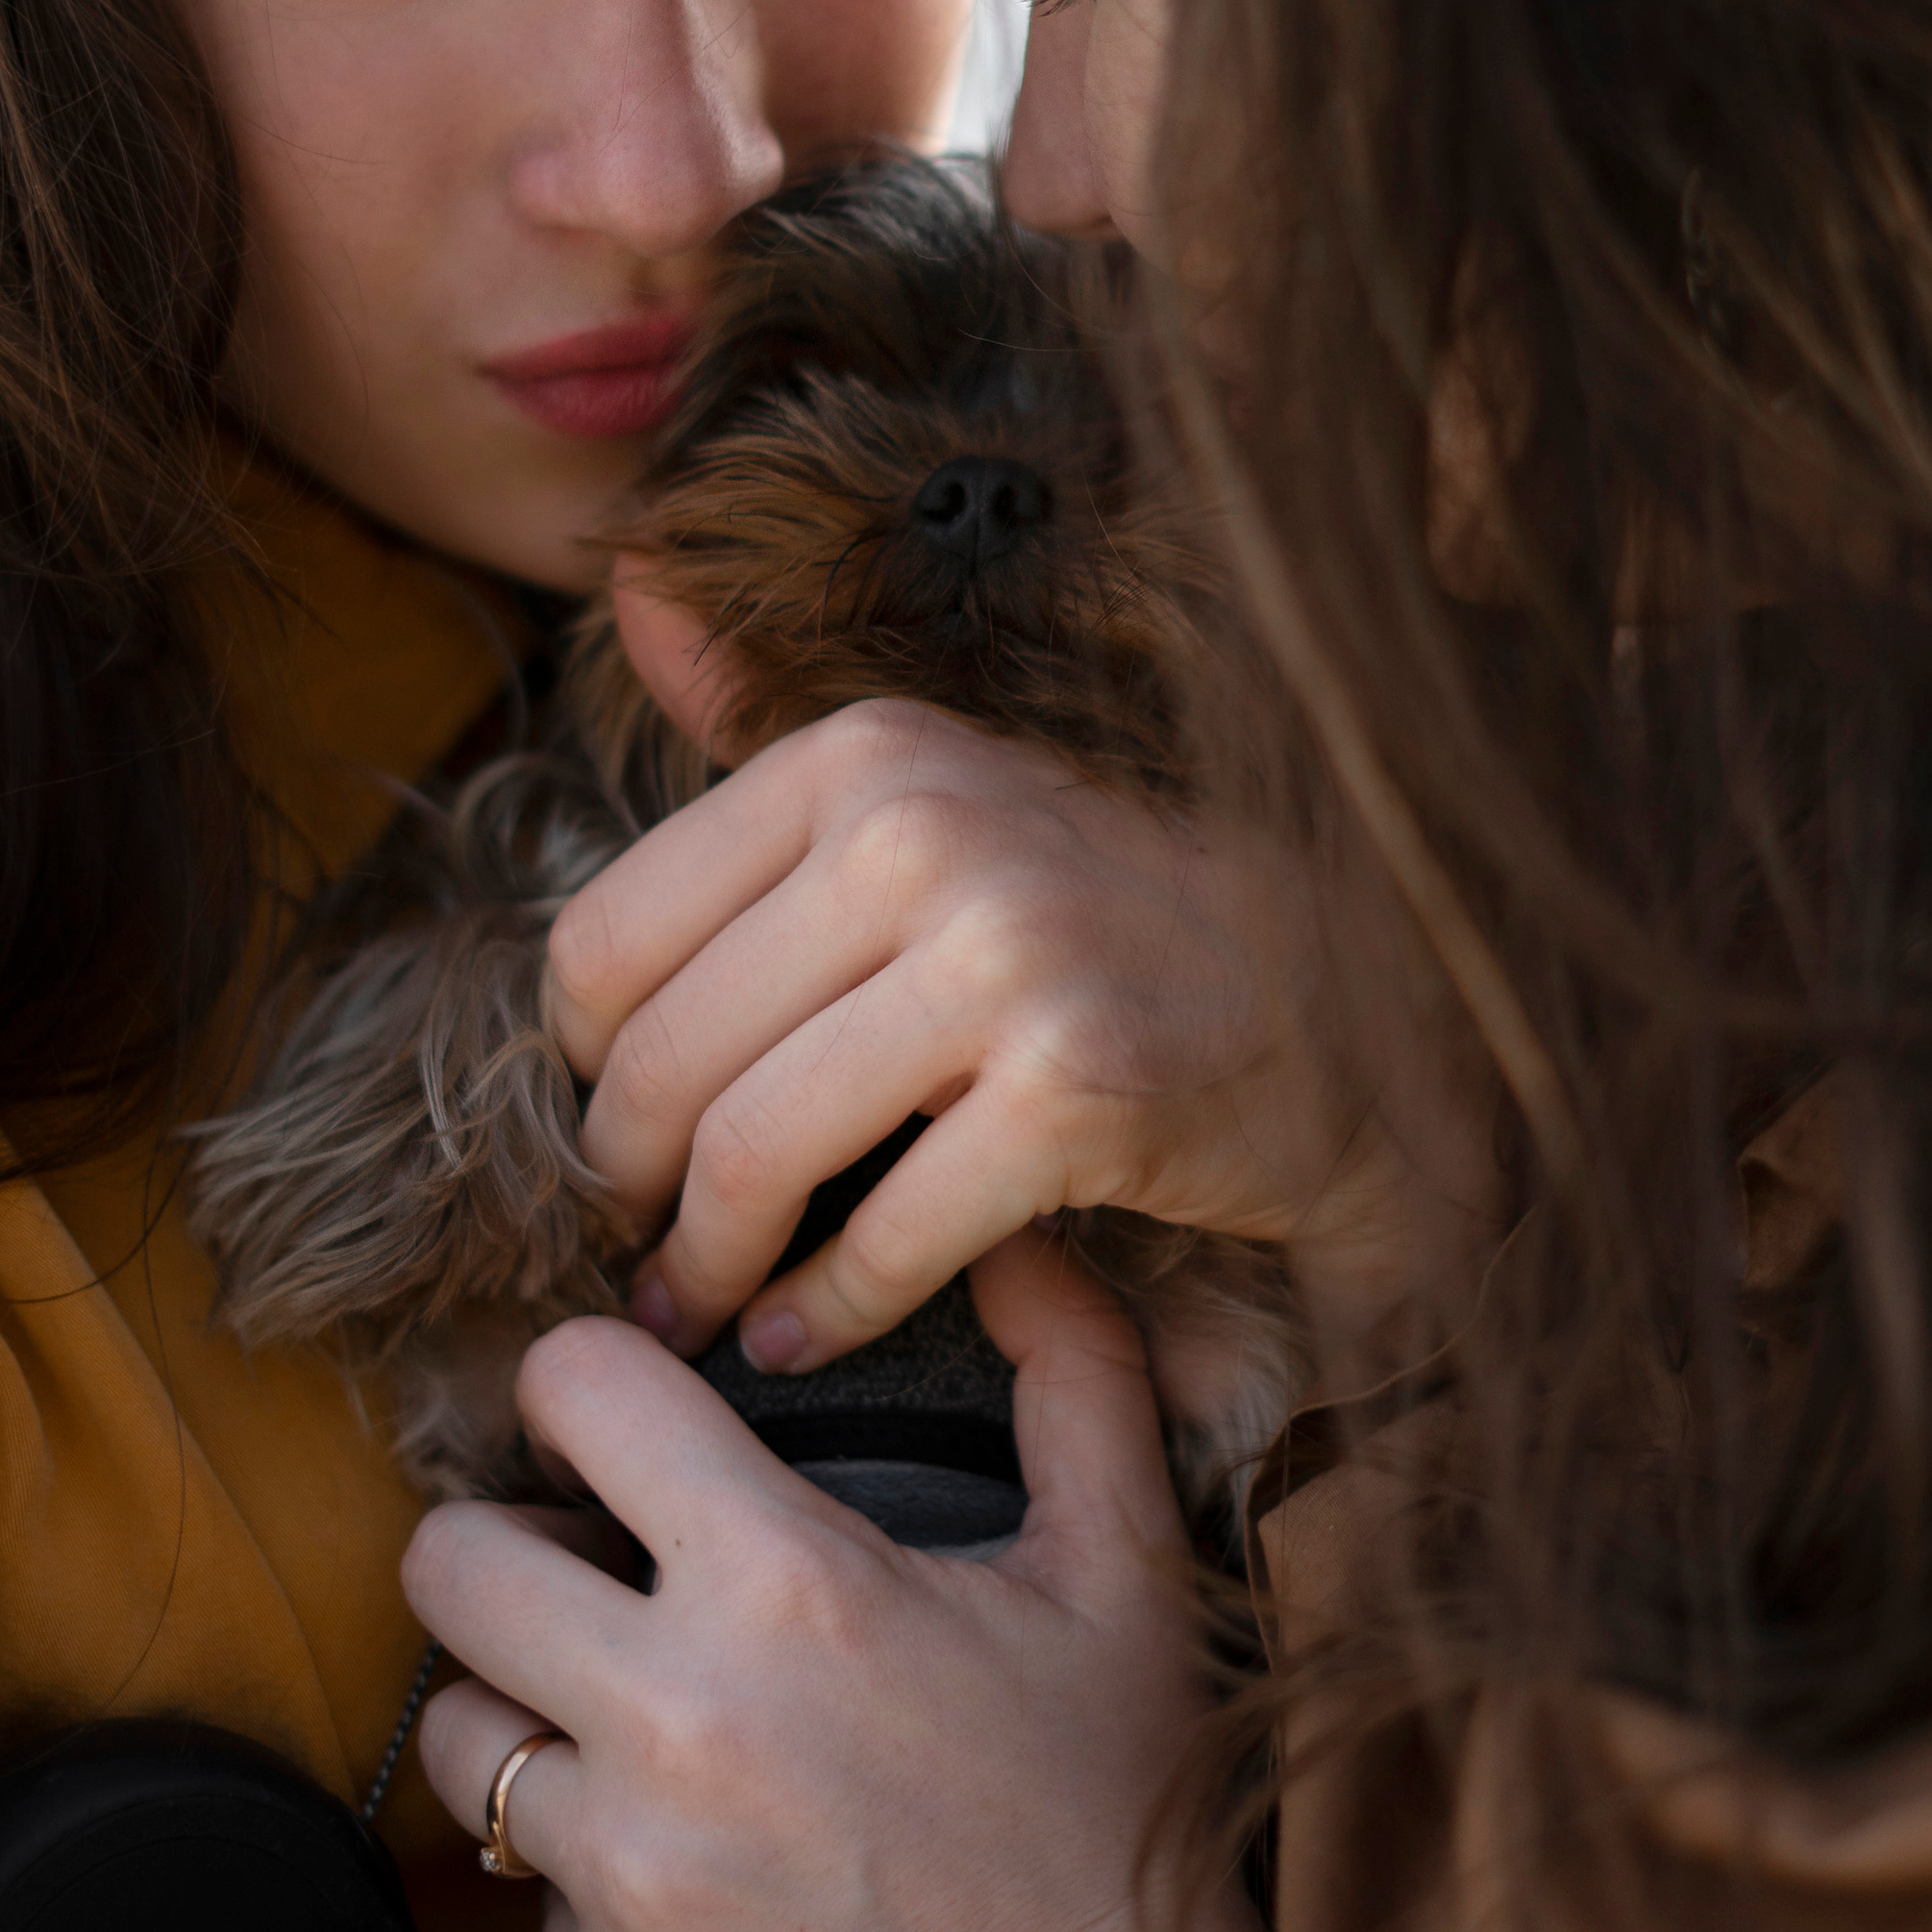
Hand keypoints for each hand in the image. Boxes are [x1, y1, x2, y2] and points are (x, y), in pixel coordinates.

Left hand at [404, 1235, 1270, 1931]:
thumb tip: (1021, 1238)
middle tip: (591, 1568)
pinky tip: (697, 1864)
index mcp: (787, 1583)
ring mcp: (624, 1868)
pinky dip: (584, 1869)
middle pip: (447, 1559)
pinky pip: (523, 1886)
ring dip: (523, 1710)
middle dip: (508, 1545)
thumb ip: (1076, 1376)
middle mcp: (674, 1716)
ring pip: (453, 1729)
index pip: (573, 1389)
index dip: (589, 1384)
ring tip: (632, 1718)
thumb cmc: (1114, 1813)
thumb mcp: (1126, 1573)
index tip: (624, 1422)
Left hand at [546, 699, 1492, 1382]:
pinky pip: (886, 1234)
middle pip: (666, 1057)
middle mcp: (923, 831)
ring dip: (703, 1266)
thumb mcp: (941, 782)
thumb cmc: (1110, 918)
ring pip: (752, 1151)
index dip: (580, 1064)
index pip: (611, 934)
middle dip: (624, 1187)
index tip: (606, 1132)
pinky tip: (802, 1341)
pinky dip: (823, 1311)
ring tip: (697, 1309)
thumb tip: (628, 590)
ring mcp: (1007, 956)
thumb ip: (769, 724)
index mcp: (863, 754)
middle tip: (632, 1253)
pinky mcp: (1077, 1087)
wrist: (1351, 1005)